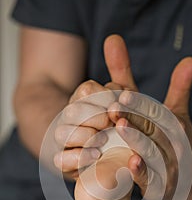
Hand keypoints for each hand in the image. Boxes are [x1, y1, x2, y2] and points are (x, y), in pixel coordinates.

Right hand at [54, 35, 136, 178]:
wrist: (107, 155)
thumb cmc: (116, 122)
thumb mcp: (122, 97)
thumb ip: (119, 70)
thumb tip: (114, 37)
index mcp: (83, 99)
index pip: (87, 90)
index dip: (103, 95)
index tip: (120, 102)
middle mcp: (71, 116)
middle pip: (74, 109)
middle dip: (94, 115)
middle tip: (112, 121)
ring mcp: (65, 139)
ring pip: (63, 131)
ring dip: (85, 135)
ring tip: (104, 140)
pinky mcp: (64, 162)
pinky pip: (61, 159)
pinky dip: (78, 156)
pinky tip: (96, 155)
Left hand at [108, 57, 191, 199]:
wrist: (186, 178)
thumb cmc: (172, 141)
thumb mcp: (173, 115)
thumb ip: (176, 87)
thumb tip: (191, 59)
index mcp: (175, 125)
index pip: (156, 112)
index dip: (140, 102)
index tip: (122, 92)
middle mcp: (174, 144)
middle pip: (152, 128)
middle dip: (134, 117)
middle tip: (114, 107)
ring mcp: (168, 166)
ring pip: (151, 151)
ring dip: (137, 139)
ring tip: (120, 126)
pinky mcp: (161, 186)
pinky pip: (151, 179)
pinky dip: (141, 172)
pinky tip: (131, 162)